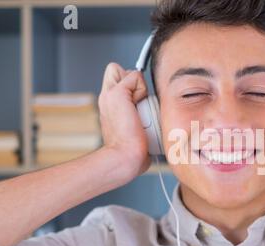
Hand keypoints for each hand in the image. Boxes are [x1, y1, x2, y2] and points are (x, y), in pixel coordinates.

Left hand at [98, 63, 149, 178]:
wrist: (129, 157)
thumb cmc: (122, 132)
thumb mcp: (119, 95)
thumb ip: (128, 80)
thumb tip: (139, 80)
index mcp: (109, 93)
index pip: (118, 69)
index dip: (129, 77)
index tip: (133, 93)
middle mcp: (117, 102)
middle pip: (134, 82)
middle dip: (142, 90)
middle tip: (140, 105)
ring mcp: (129, 114)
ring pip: (146, 97)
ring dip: (150, 105)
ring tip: (146, 117)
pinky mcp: (140, 125)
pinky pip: (153, 113)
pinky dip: (154, 117)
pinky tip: (151, 125)